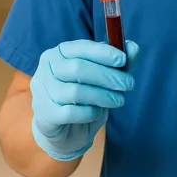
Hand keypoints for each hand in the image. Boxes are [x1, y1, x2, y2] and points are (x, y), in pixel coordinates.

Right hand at [29, 39, 138, 160]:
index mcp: (59, 52)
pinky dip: (90, 112)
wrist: (65, 128)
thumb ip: (118, 62)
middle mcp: (46, 69)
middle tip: (128, 84)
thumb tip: (134, 47)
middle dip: (107, 76)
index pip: (80, 47)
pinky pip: (71, 112)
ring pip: (76, 91)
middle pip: (78, 69)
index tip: (123, 60)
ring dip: (103, 96)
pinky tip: (98, 111)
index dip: (103, 53)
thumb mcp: (102, 76)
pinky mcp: (45, 114)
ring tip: (119, 100)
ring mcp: (42, 92)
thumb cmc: (85, 95)